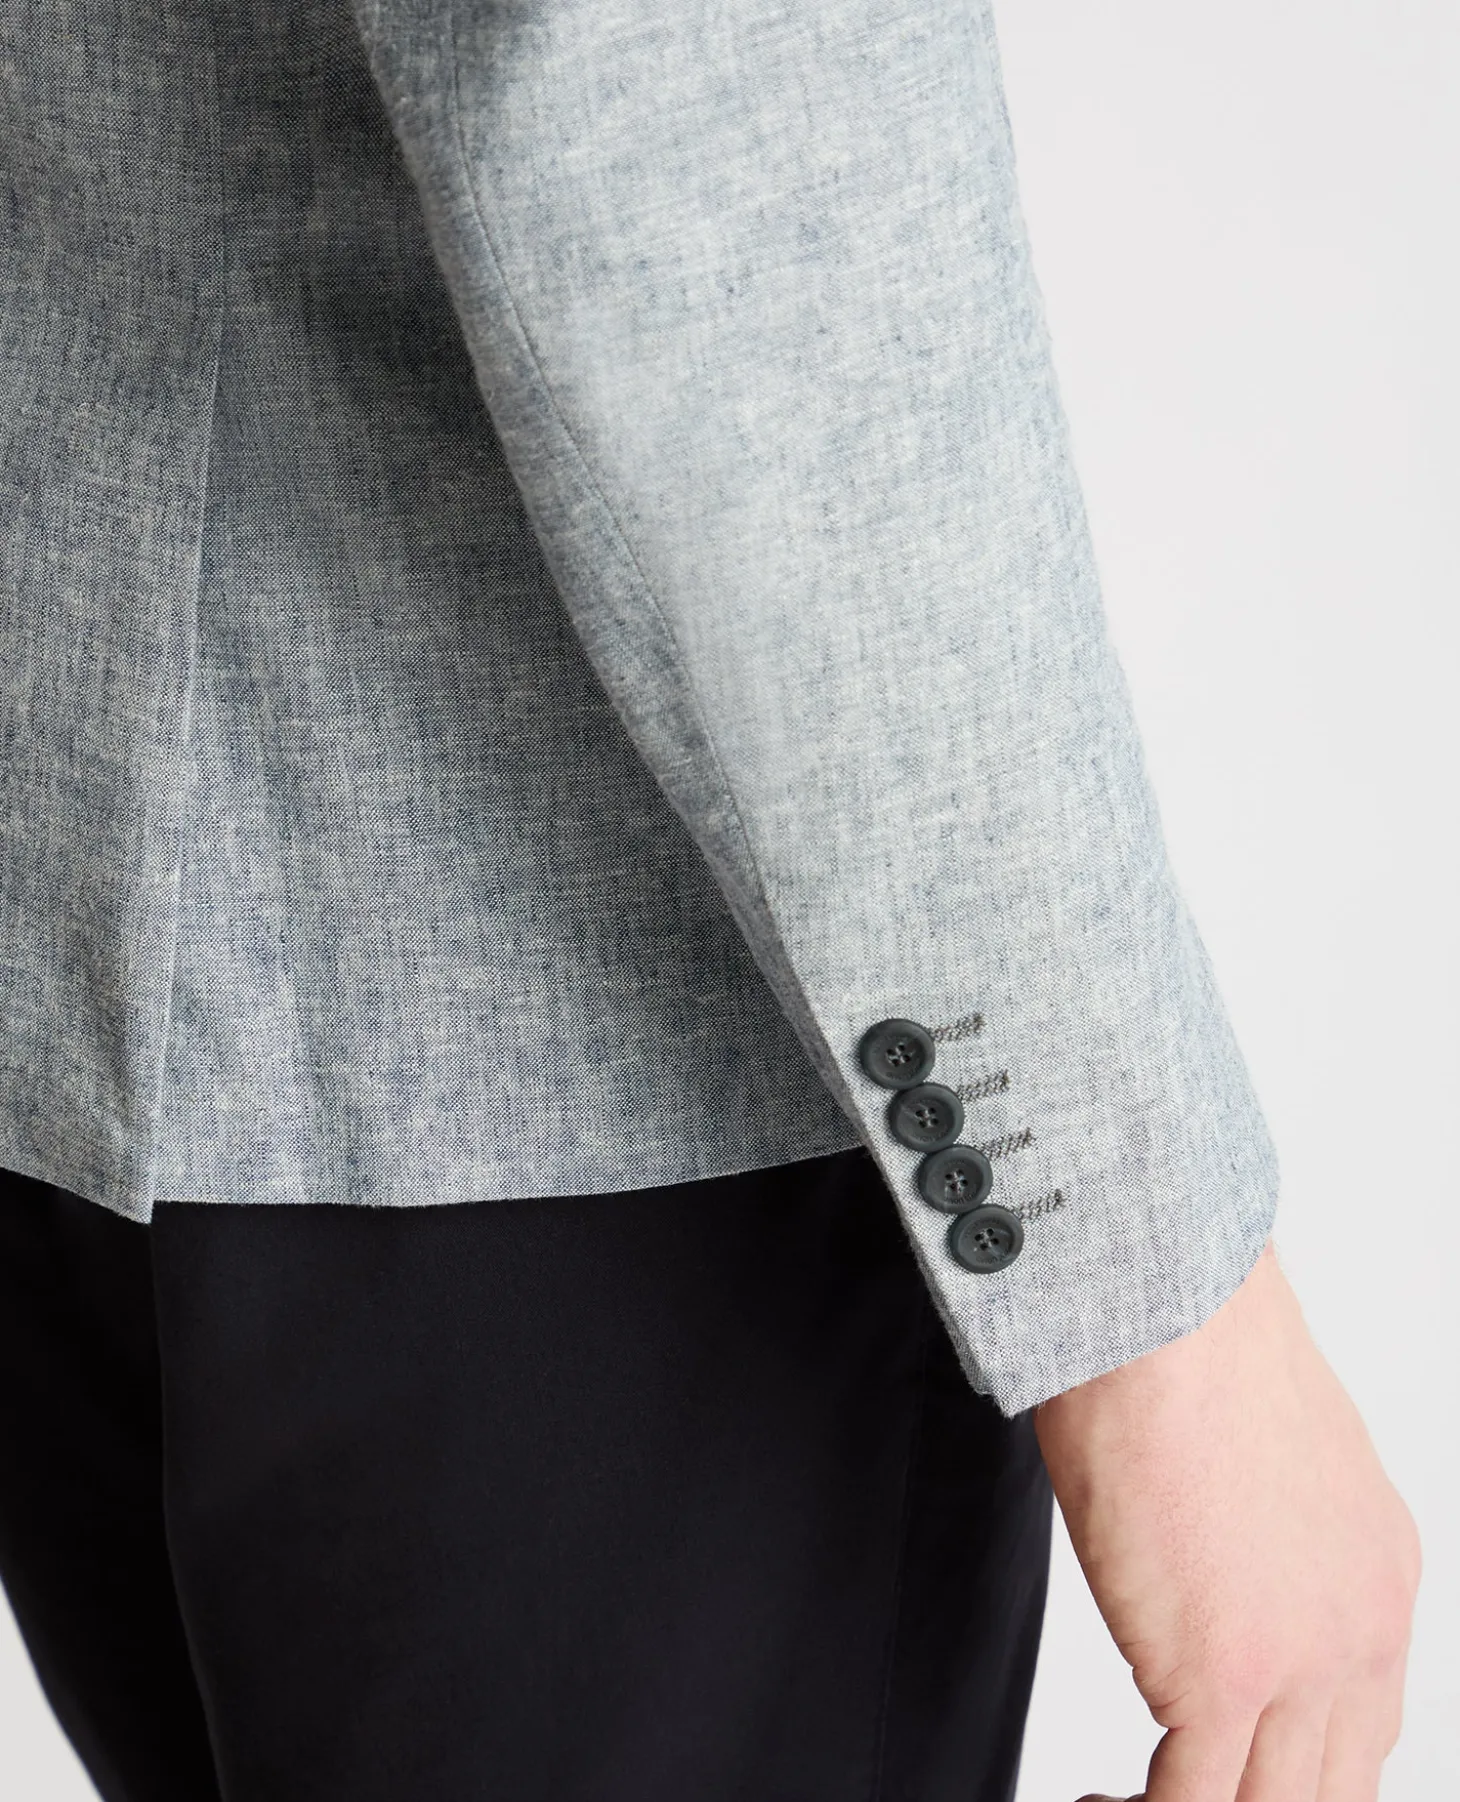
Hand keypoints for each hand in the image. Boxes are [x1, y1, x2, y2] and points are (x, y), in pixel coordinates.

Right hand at [1034, 1238, 1419, 1801]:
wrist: (1165, 1308)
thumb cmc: (1185, 1341)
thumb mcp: (1266, 1453)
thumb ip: (1265, 1534)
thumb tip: (1209, 1562)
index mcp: (1379, 1577)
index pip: (1364, 1731)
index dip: (1292, 1769)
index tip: (1216, 1760)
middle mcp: (1363, 1633)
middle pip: (1329, 1793)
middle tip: (1175, 1787)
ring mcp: (1301, 1664)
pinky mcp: (1221, 1677)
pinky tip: (1096, 1801)